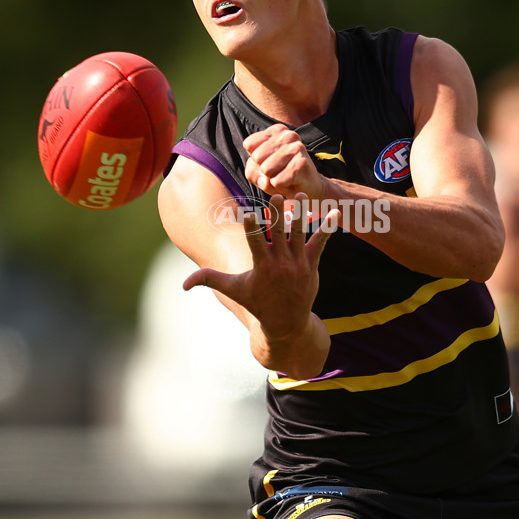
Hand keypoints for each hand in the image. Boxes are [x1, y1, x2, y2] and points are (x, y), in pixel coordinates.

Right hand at [183, 193, 338, 344]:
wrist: (286, 323)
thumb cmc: (257, 302)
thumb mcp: (234, 291)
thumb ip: (210, 280)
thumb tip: (183, 284)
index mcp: (262, 267)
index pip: (256, 244)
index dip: (254, 228)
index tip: (252, 213)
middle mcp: (281, 264)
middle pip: (280, 235)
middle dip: (279, 215)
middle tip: (278, 196)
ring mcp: (298, 264)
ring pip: (300, 235)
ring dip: (301, 215)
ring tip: (301, 196)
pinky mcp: (312, 264)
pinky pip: (321, 243)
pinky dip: (328, 228)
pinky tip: (335, 212)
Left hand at [243, 123, 325, 199]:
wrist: (309, 187)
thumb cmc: (281, 175)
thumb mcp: (260, 171)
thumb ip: (252, 172)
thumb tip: (265, 181)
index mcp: (276, 131)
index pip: (249, 144)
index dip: (255, 159)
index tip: (270, 161)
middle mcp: (287, 135)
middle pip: (256, 157)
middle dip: (264, 171)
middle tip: (278, 172)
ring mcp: (296, 148)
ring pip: (266, 170)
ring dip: (273, 181)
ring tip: (284, 177)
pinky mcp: (301, 165)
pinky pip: (276, 182)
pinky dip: (281, 187)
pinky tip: (291, 183)